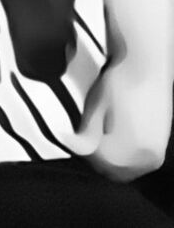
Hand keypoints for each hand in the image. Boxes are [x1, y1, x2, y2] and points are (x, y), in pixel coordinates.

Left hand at [62, 58, 172, 182]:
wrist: (146, 62)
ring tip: (97, 135)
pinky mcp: (160, 143)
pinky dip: (124, 154)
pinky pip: (139, 160)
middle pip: (114, 171)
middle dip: (96, 158)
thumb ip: (86, 133)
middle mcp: (147, 156)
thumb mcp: (95, 106)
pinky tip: (114, 134)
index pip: (99, 162)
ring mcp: (156, 150)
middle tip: (83, 139)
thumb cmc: (121, 79)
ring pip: (127, 168)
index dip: (82, 151)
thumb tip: (73, 146)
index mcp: (130, 148)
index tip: (72, 139)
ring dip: (111, 159)